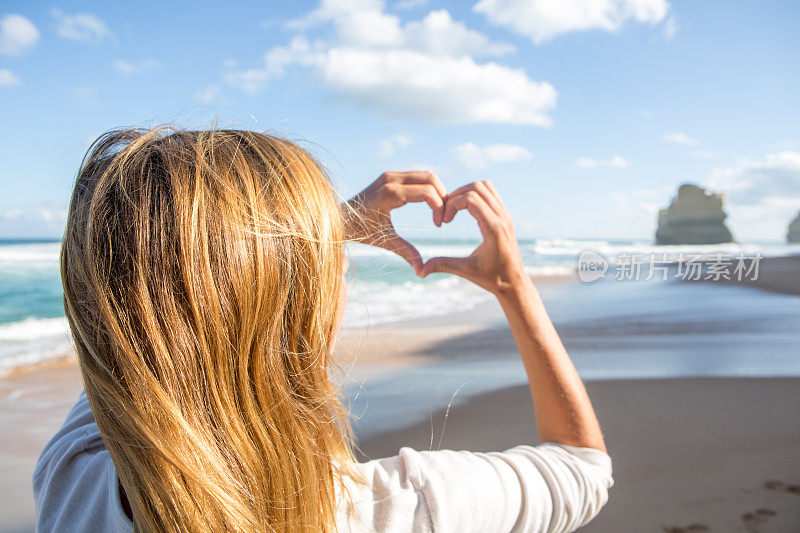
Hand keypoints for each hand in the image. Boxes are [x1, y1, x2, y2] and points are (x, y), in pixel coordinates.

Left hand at [345, 171, 446, 274]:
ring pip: (427, 175)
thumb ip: (405, 252)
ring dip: (438, 191)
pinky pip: (418, 176)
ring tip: (439, 212)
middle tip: (444, 217)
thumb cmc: (361, 232)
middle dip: (443, 196)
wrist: (341, 218)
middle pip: (431, 178)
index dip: (440, 207)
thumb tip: (421, 271)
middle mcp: (390, 179)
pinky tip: (430, 205)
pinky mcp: (391, 175)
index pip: (427, 192)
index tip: (439, 225)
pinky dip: (429, 188)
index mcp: (389, 194)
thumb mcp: (385, 242)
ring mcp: (390, 175)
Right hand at [420, 181, 528, 295]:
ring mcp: (505, 214)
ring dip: (465, 192)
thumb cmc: (493, 278)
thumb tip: (419, 271)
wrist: (514, 282)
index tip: (444, 221)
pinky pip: (490, 193)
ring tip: (454, 209)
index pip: (471, 199)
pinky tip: (464, 210)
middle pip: (477, 187)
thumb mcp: (466, 271)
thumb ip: (443, 265)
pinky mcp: (505, 215)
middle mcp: (502, 217)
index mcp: (494, 229)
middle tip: (446, 212)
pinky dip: (475, 194)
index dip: (452, 204)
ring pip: (485, 186)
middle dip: (456, 195)